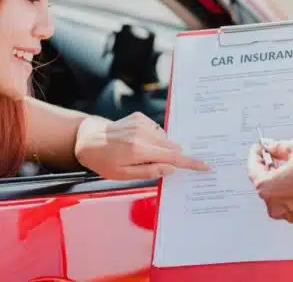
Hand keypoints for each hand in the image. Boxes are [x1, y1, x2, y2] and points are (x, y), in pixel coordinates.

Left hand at [75, 112, 209, 179]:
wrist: (87, 139)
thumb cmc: (103, 161)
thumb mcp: (123, 175)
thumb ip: (149, 172)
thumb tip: (171, 169)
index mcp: (139, 150)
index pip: (172, 157)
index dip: (190, 163)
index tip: (205, 166)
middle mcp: (143, 134)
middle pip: (172, 147)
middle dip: (171, 156)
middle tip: (156, 164)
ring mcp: (141, 123)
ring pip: (164, 139)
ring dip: (160, 148)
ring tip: (140, 153)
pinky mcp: (140, 117)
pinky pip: (156, 130)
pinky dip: (153, 138)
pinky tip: (138, 143)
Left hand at [247, 137, 292, 222]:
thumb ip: (278, 147)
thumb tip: (271, 146)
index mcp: (267, 188)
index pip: (253, 170)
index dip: (255, 155)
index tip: (258, 149)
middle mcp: (275, 205)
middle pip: (265, 183)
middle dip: (268, 168)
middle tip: (272, 154)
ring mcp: (290, 213)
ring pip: (279, 194)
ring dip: (281, 180)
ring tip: (289, 164)